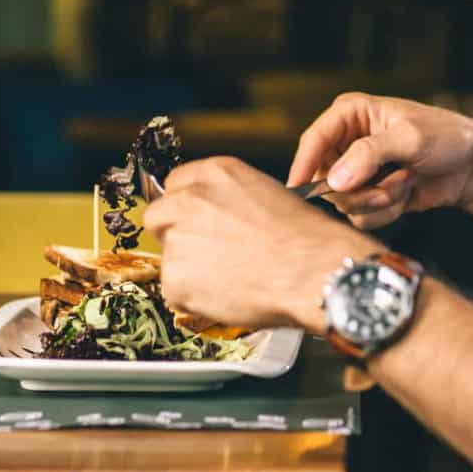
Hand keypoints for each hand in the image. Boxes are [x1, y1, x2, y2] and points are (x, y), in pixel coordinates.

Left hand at [143, 156, 376, 331]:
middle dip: (174, 234)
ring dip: (189, 269)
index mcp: (215, 173)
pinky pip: (174, 290)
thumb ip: (230, 201)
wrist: (314, 270)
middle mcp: (191, 200)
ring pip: (168, 256)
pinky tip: (226, 294)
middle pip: (157, 216)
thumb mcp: (268, 195)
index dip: (185, 208)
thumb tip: (217, 220)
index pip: (175, 185)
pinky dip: (194, 298)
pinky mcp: (176, 277)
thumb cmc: (306, 239)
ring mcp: (180, 238)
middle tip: (204, 254)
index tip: (194, 223)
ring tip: (228, 278)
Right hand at [288, 94, 472, 231]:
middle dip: (357, 190)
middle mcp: (347, 142)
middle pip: (323, 178)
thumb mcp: (410, 138)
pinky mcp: (368, 193)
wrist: (472, 165)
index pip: (314, 139)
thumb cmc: (445, 137)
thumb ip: (369, 154)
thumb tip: (334, 180)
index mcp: (351, 114)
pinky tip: (407, 192)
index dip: (303, 164)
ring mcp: (357, 170)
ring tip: (404, 182)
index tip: (297, 189)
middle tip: (385, 188)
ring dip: (377, 200)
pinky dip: (386, 211)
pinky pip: (360, 215)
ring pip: (342, 200)